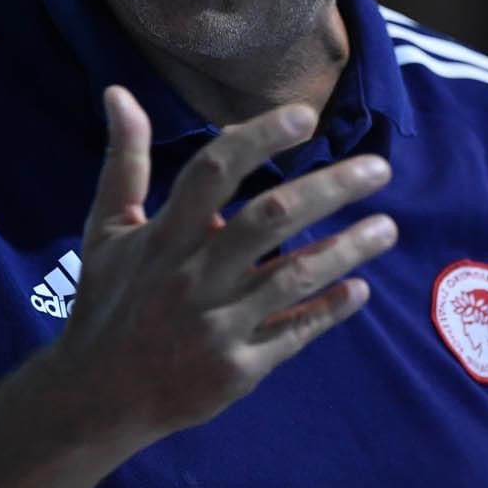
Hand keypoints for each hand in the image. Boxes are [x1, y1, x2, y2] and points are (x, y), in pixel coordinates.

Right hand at [54, 85, 396, 449]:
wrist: (99, 395)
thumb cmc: (108, 301)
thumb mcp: (106, 228)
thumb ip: (125, 160)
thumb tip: (119, 92)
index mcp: (164, 236)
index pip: (213, 172)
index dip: (258, 138)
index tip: (304, 116)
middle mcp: (193, 275)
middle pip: (270, 219)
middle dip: (330, 189)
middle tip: (377, 169)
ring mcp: (217, 325)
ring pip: (294, 277)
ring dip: (347, 249)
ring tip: (388, 227)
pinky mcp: (238, 369)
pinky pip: (294, 333)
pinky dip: (330, 310)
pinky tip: (360, 289)